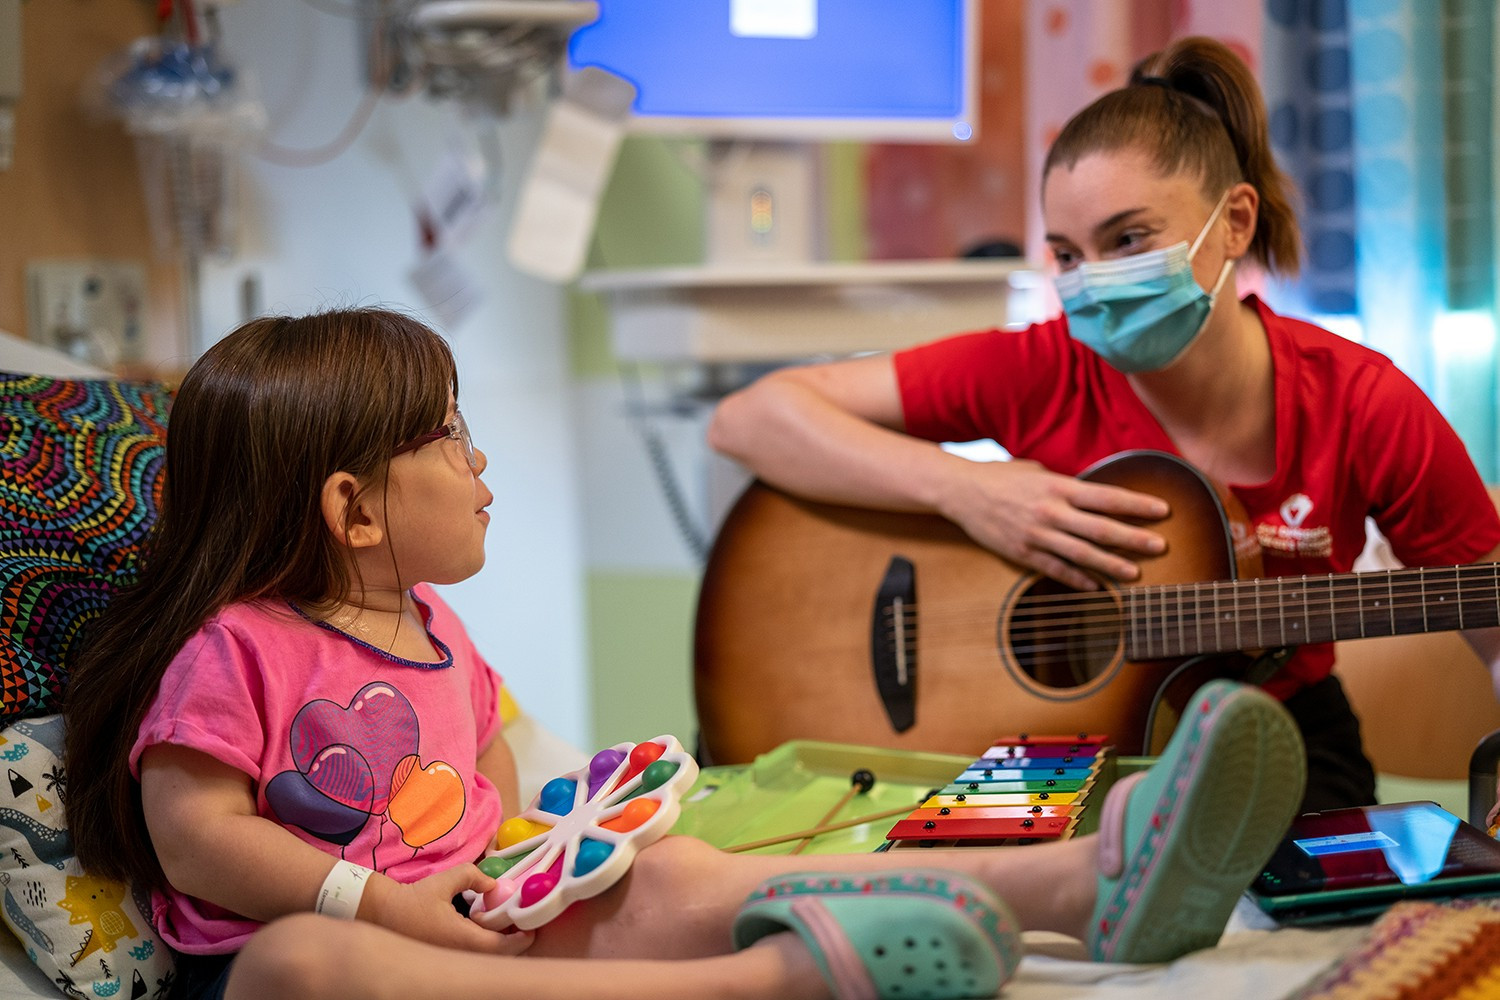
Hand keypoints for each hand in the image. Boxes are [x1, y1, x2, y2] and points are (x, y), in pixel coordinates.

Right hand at [361, 863, 534, 955]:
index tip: (532, 928)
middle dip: (514, 943)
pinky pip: (471, 956)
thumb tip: (493, 884)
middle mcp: (457, 954)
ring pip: (484, 958)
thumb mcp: (445, 881)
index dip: (521, 940)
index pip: (501, 948)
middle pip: (496, 957)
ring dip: (498, 944)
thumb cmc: (412, 899)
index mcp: (461, 939)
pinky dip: (484, 945)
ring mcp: (450, 958)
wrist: (382, 913)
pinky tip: (484, 927)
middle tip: (523, 925)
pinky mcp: (443, 956)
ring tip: (506, 923)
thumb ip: (473, 877)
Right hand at [939, 459, 1168, 590]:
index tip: (1162, 510)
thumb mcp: (1037, 471)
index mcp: (1057, 486)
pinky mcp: (1021, 552)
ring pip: (1081, 553)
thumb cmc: (1002, 477)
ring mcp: (1036, 534)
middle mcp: (1050, 511)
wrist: (960, 491)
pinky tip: (1097, 587)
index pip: (1106, 497)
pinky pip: (1054, 569)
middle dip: (1133, 538)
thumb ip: (1065, 485)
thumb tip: (1092, 495)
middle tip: (1160, 546)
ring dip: (1110, 565)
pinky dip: (1076, 579)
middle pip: (1100, 528)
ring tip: (1135, 573)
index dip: (1136, 505)